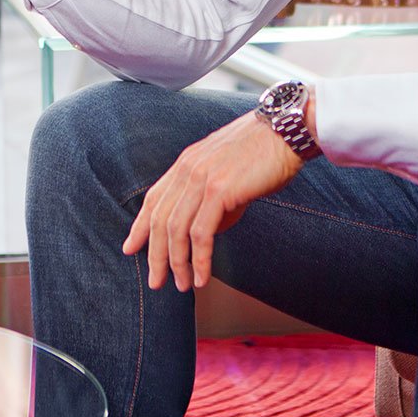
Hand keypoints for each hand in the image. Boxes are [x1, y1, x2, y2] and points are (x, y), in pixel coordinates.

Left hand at [122, 110, 303, 291]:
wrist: (286, 131)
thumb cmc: (264, 153)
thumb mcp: (227, 174)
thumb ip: (211, 199)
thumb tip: (204, 234)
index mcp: (187, 162)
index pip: (154, 198)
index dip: (140, 226)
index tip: (131, 248)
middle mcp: (188, 168)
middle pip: (160, 219)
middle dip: (154, 255)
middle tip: (156, 281)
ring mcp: (201, 179)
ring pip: (176, 230)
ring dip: (177, 263)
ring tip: (182, 285)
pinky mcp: (219, 190)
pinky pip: (201, 233)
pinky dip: (199, 259)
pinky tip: (201, 277)